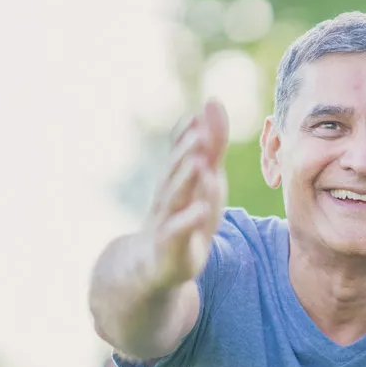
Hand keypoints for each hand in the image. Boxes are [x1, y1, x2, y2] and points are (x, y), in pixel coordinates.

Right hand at [144, 99, 229, 288]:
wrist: (152, 264)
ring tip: (199, 164)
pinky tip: (201, 210)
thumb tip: (213, 103)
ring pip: (175, 197)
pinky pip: (178, 231)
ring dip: (185, 179)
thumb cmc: (184, 216)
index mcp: (178, 178)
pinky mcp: (170, 246)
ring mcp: (167, 219)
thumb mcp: (204, 180)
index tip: (204, 110)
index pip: (182, 151)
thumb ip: (212, 146)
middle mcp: (169, 194)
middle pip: (177, 169)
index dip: (191, 132)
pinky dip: (188, 220)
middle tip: (201, 132)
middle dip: (188, 150)